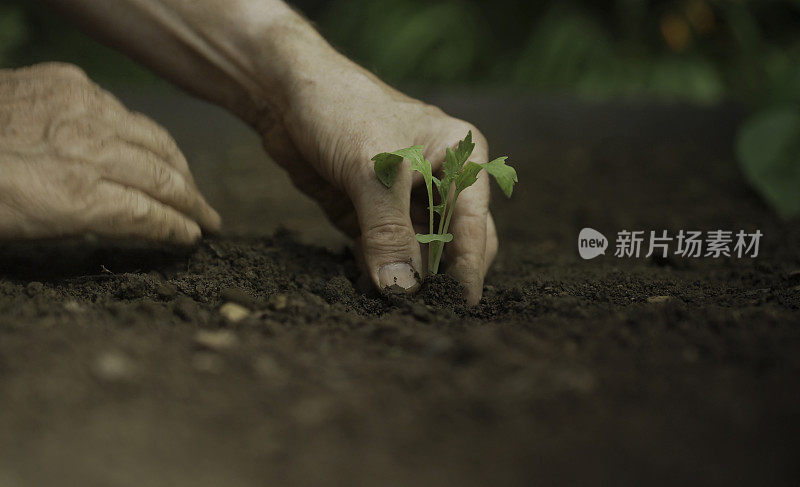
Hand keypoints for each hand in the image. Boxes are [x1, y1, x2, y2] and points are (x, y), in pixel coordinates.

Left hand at [0, 63, 219, 243]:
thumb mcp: (30, 227)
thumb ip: (91, 219)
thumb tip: (139, 219)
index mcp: (73, 196)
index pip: (149, 213)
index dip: (178, 228)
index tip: (194, 238)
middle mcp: (87, 149)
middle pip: (162, 176)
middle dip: (192, 201)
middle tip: (211, 219)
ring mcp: (80, 109)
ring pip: (153, 139)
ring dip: (179, 166)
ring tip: (191, 185)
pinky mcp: (68, 81)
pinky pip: (123, 111)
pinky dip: (143, 134)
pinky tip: (150, 147)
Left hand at [260, 63, 497, 304]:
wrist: (285, 94)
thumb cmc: (343, 110)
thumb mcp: (373, 171)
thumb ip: (389, 232)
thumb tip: (402, 288)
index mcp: (460, 158)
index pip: (474, 222)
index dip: (470, 265)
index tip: (462, 303)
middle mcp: (439, 180)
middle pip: (454, 242)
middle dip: (440, 276)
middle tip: (427, 311)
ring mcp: (404, 199)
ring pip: (416, 253)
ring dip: (404, 278)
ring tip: (390, 303)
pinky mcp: (371, 214)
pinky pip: (383, 252)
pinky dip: (376, 271)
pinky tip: (367, 288)